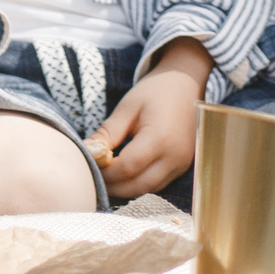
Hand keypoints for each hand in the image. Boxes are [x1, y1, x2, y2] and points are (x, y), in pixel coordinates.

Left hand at [86, 38, 211, 198]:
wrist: (187, 84)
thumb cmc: (155, 92)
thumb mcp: (127, 108)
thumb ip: (108, 133)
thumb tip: (87, 153)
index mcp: (160, 139)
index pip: (127, 168)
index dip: (106, 173)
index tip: (88, 167)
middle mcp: (174, 157)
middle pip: (139, 186)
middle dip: (113, 186)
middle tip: (92, 177)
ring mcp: (182, 164)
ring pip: (149, 189)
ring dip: (126, 188)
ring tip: (105, 177)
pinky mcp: (183, 166)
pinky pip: (158, 184)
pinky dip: (139, 184)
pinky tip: (123, 175)